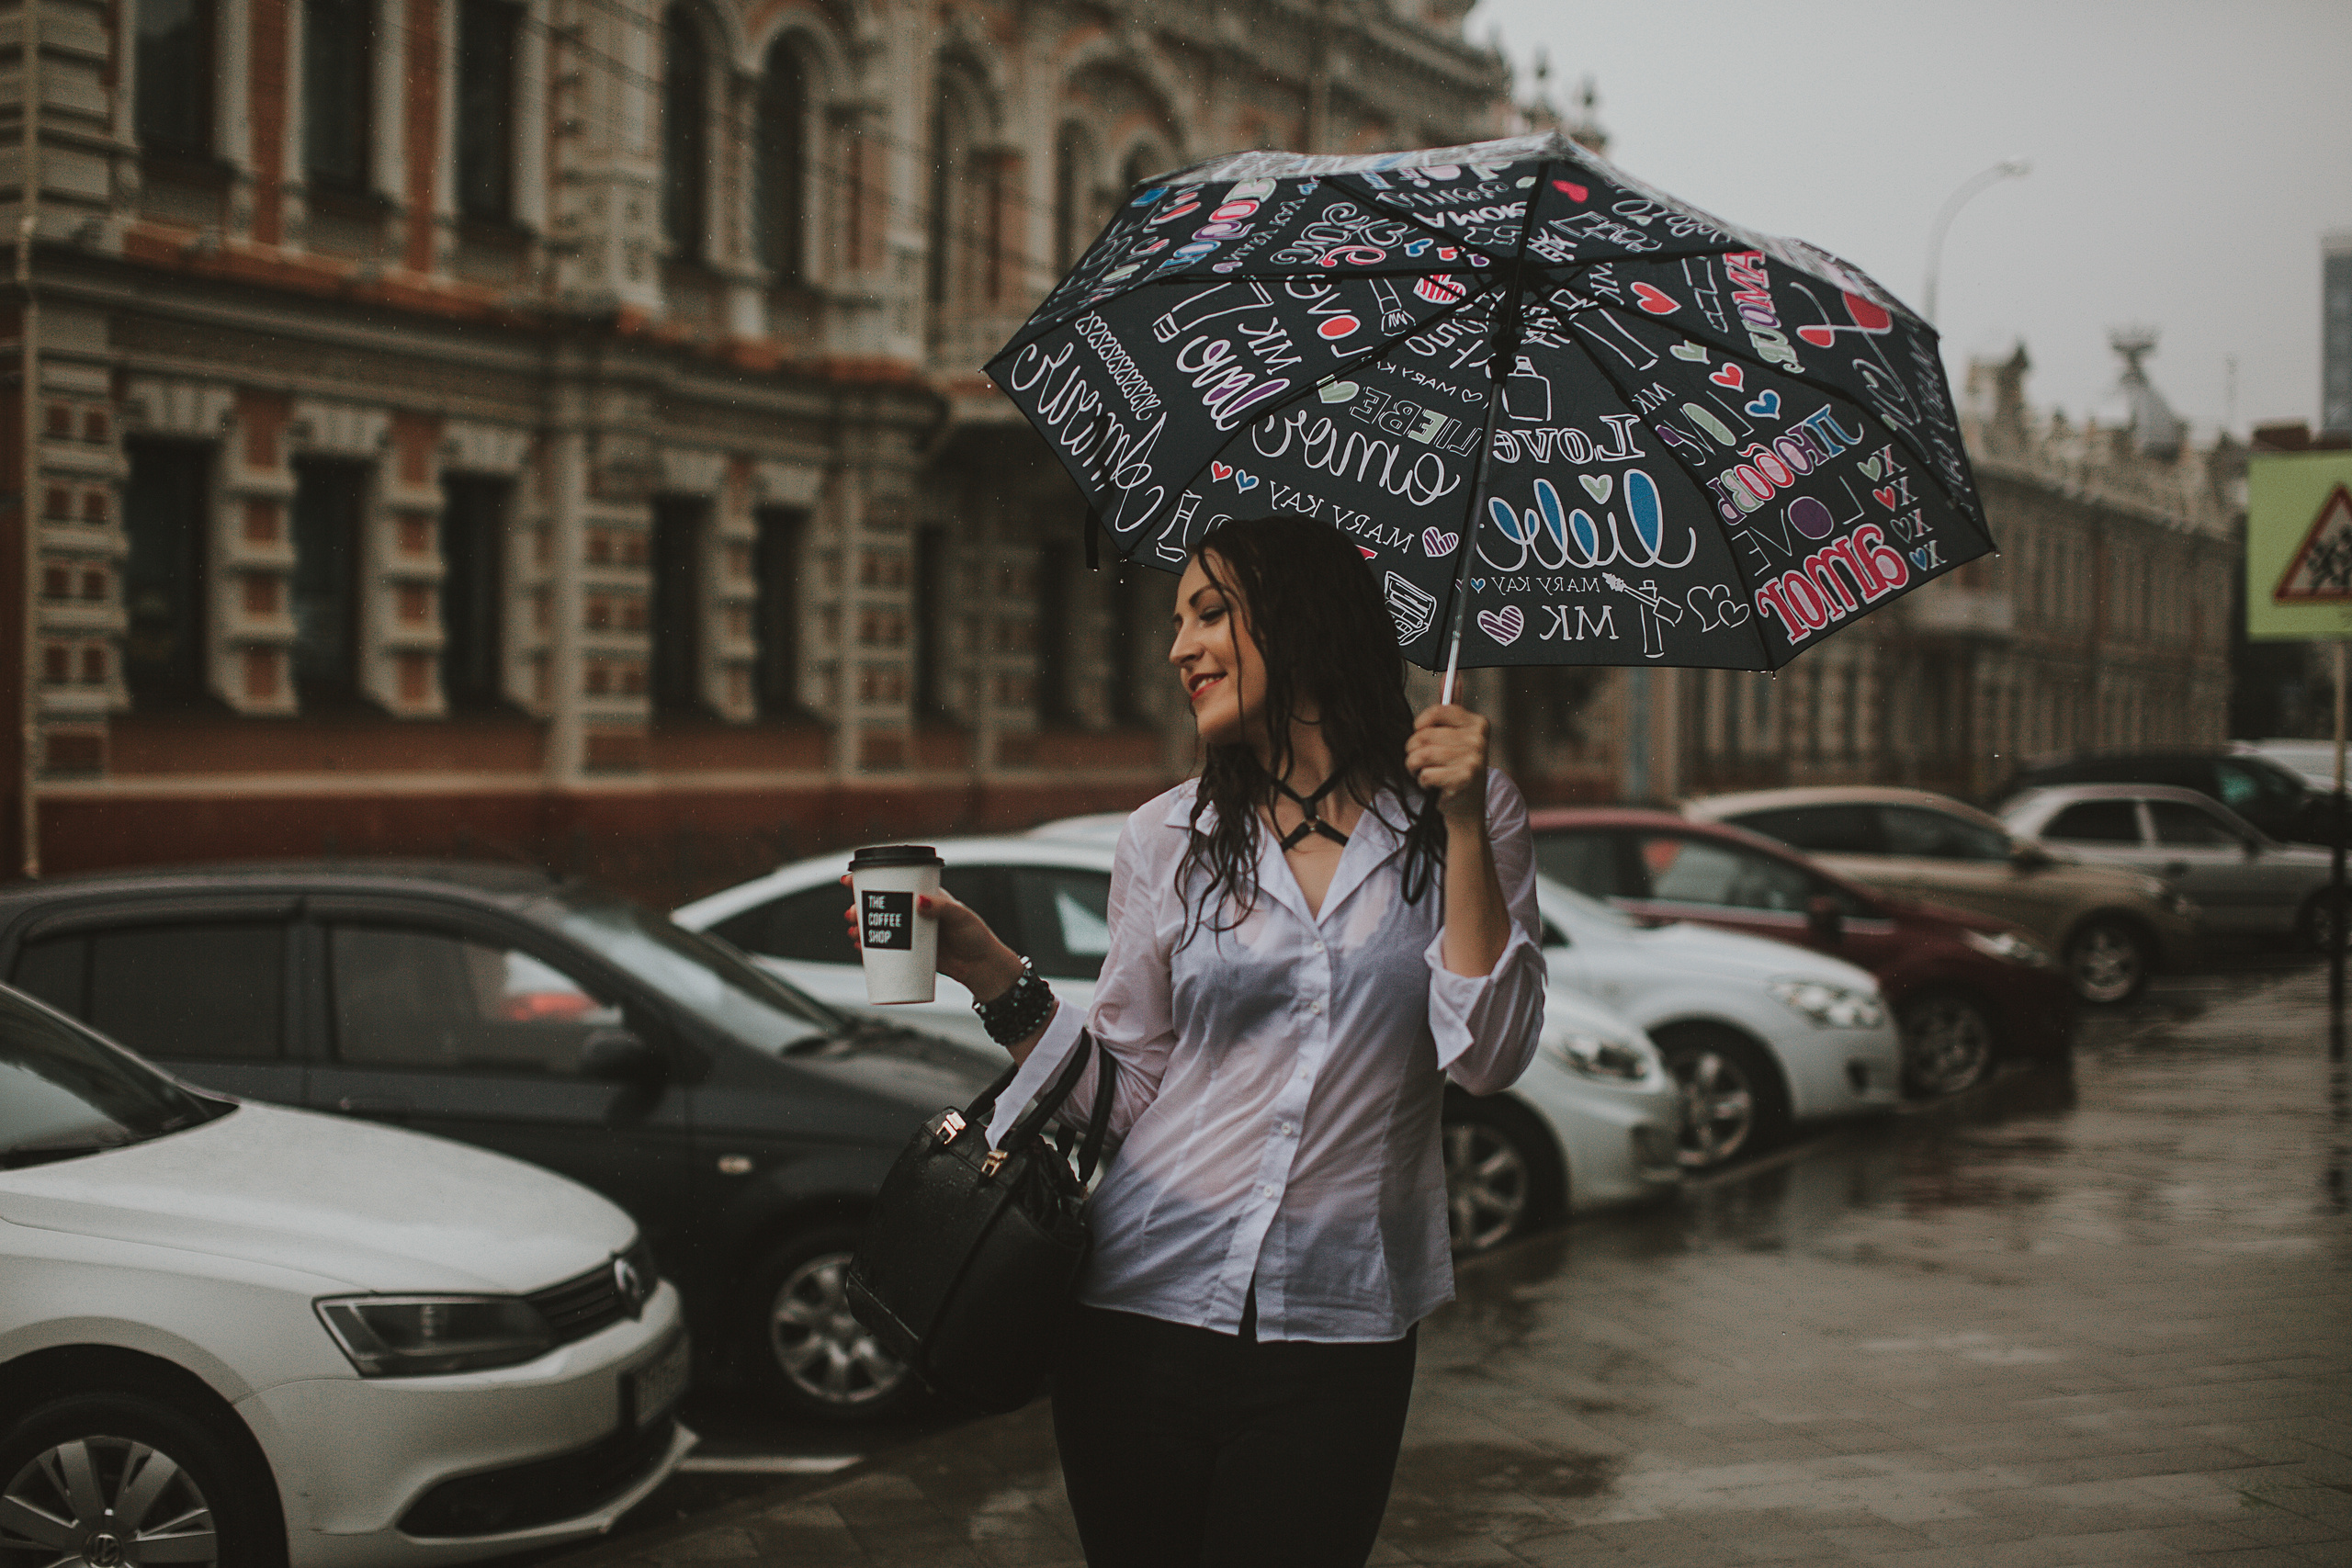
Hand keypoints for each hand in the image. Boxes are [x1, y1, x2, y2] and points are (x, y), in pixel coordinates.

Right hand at [839, 876, 1024, 999]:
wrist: (981, 967)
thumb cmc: (975, 936)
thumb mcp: (961, 916)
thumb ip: (942, 907)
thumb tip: (919, 901)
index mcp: (925, 896)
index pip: (895, 882)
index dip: (870, 880)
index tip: (850, 880)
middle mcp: (915, 913)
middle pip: (880, 906)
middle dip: (859, 908)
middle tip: (851, 914)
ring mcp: (911, 933)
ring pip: (879, 927)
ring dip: (861, 928)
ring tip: (854, 932)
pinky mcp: (911, 953)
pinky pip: (886, 949)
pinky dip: (870, 948)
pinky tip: (860, 948)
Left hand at [1406, 703, 1489, 823]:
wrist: (1468, 806)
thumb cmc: (1457, 767)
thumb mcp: (1456, 735)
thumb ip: (1451, 707)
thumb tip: (1449, 677)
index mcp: (1478, 724)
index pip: (1438, 710)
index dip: (1421, 725)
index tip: (1422, 733)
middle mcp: (1478, 739)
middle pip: (1424, 735)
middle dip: (1414, 751)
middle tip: (1424, 761)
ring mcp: (1473, 760)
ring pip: (1421, 755)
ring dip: (1416, 767)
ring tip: (1426, 772)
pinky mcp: (1463, 779)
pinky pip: (1426, 775)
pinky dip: (1424, 782)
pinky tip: (1435, 785)